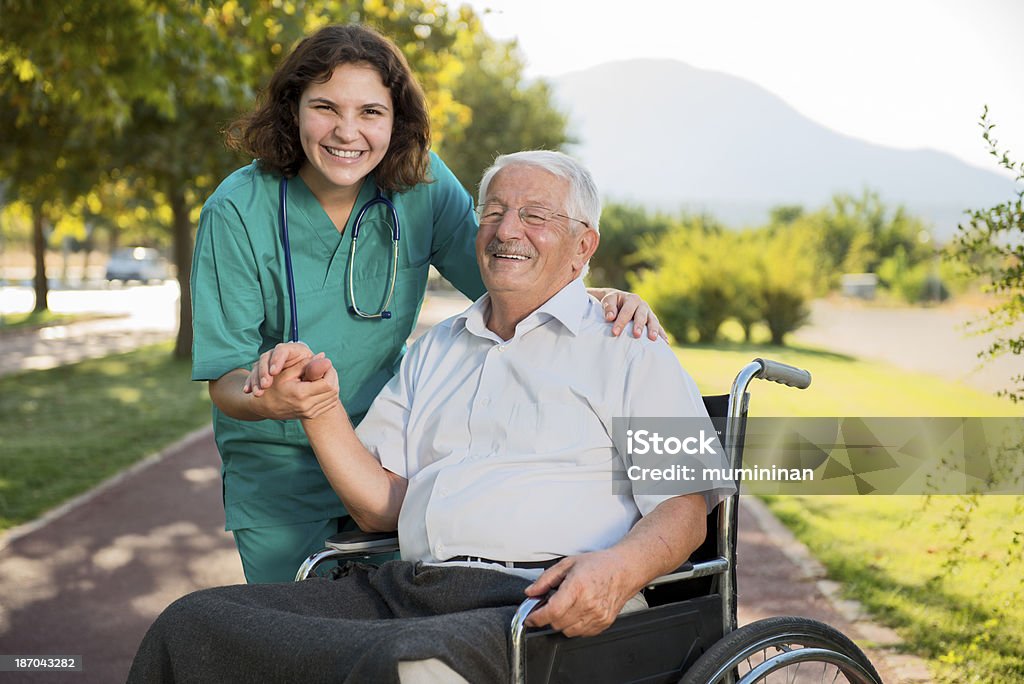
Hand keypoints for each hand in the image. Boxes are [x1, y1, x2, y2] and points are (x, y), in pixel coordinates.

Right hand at [243, 343, 338, 419]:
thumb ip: (305, 364)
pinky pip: (329, 404)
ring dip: (333, 385)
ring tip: (325, 375)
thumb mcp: (286, 373)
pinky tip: (323, 385)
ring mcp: (310, 413)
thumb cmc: (273, 386)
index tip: (325, 364)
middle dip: (333, 377)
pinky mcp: (311, 415)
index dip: (330, 372)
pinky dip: (330, 394)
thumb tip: (322, 356)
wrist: (265, 406)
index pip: (328, 383)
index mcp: (301, 394)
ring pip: (333, 398)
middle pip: (333, 391)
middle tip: (327, 368)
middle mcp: (307, 406)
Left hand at [523, 550, 640, 636]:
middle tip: (550, 605)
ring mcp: (597, 616)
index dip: (536, 618)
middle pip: (557, 623)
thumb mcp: (568, 564)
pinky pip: (581, 633)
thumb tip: (531, 592)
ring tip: (566, 606)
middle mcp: (588, 604)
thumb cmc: (599, 565)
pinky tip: (577, 611)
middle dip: (548, 617)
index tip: (530, 618)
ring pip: (568, 631)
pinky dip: (574, 626)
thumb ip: (545, 579)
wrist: (624, 570)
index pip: (552, 612)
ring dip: (561, 622)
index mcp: (578, 587)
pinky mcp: (603, 623)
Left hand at [601, 291, 665, 340]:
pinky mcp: (652, 321)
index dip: (621, 321)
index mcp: (632, 299)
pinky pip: (659, 327)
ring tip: (653, 338)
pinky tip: (665, 343)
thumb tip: (610, 317)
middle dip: (639, 325)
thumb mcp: (609, 300)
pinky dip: (662, 334)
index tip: (615, 332)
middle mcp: (642, 305)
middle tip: (636, 335)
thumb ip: (608, 307)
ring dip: (653, 329)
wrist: (620, 301)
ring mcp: (649, 313)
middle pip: (641, 315)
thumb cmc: (613, 303)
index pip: (627, 311)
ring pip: (653, 320)